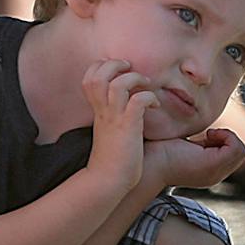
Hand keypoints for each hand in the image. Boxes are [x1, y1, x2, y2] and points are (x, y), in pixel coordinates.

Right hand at [81, 59, 152, 189]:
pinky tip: (155, 107)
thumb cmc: (113, 158)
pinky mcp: (128, 127)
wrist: (108, 180)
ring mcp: (114, 118)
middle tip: (130, 69)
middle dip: (115, 64)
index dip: (103, 67)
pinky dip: (149, 98)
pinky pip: (138, 101)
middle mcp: (103, 111)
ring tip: (146, 85)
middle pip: (97, 74)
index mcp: (98, 110)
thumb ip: (113, 115)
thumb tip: (127, 106)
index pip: (89, 77)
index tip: (120, 71)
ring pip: (118, 83)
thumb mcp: (109, 130)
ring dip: (135, 78)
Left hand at [145, 127, 244, 189]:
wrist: (147, 161)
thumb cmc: (156, 149)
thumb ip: (197, 140)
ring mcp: (216, 174)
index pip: (231, 155)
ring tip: (206, 134)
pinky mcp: (214, 165)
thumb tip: (206, 127)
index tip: (203, 136)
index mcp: (207, 172)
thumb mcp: (183, 143)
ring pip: (240, 150)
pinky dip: (226, 136)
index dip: (222, 140)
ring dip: (226, 136)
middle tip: (205, 134)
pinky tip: (207, 135)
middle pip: (239, 153)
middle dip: (226, 138)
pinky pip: (237, 148)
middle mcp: (214, 176)